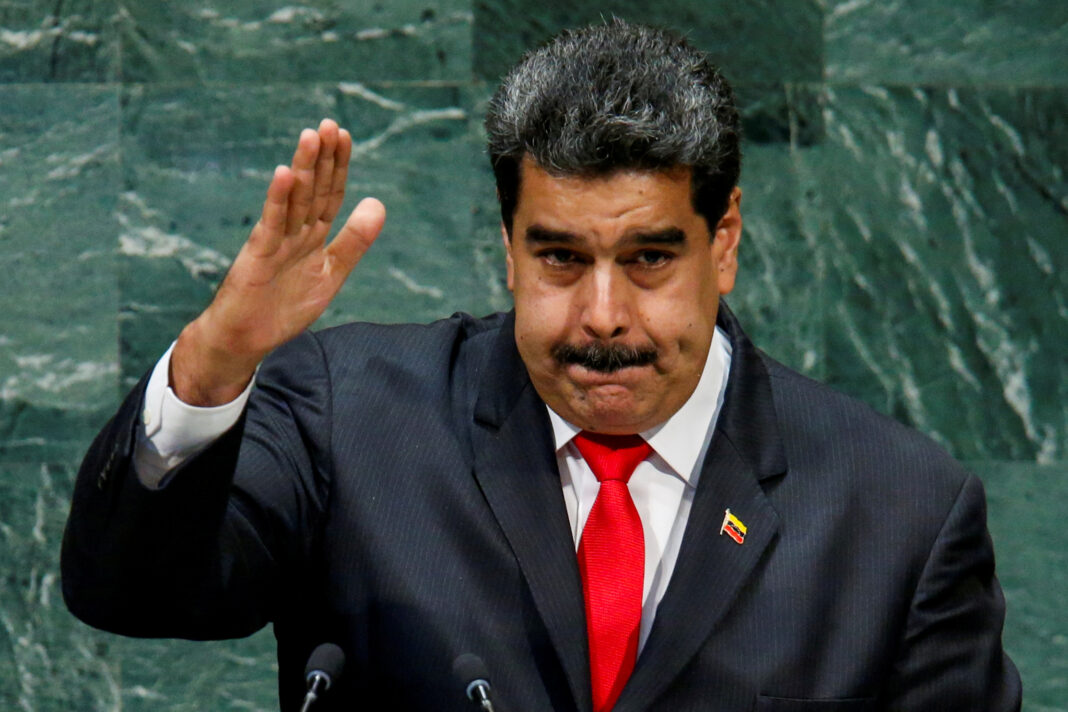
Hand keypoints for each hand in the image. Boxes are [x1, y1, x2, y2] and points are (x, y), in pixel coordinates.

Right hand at [171, 119, 385, 405]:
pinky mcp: (257, 256)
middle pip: (312, 189)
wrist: (245, 338)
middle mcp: (293, 232)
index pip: (329, 194)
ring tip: (311, 137)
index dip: (338, 167)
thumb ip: (354, 242)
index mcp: (312, 236)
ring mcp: (274, 242)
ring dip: (303, 169)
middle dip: (322, 158)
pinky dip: (278, 199)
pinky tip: (284, 174)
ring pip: (292, 200)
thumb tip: (378, 203)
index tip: (345, 136)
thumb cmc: (284, 308)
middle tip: (329, 124)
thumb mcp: (331, 273)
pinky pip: (270, 224)